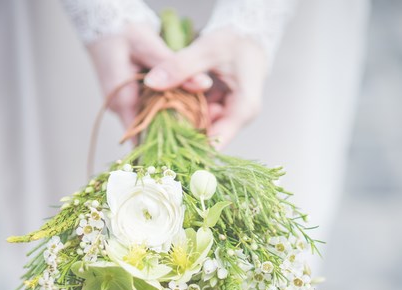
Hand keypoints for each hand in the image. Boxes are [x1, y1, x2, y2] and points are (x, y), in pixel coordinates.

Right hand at [87, 24, 212, 130]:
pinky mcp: (128, 100)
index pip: (144, 132)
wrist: (105, 24)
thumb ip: (176, 66)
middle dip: (172, 130)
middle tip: (199, 129)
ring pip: (149, 120)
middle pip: (148, 129)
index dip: (167, 139)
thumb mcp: (150, 46)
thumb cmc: (123, 33)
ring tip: (196, 119)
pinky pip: (147, 110)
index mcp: (122, 100)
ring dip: (170, 119)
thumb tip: (205, 85)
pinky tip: (182, 104)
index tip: (190, 140)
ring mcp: (123, 105)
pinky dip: (164, 108)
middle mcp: (120, 108)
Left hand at [144, 30, 266, 147]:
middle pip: (209, 137)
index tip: (164, 143)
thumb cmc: (235, 39)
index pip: (217, 141)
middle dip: (183, 132)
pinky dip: (188, 112)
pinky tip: (172, 104)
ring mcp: (233, 115)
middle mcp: (241, 117)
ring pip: (204, 128)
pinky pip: (204, 118)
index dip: (190, 144)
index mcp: (244, 108)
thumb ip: (180, 66)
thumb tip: (151, 82)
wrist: (250, 32)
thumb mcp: (206, 49)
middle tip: (156, 125)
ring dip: (183, 122)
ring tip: (160, 112)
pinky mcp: (224, 110)